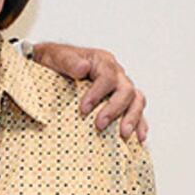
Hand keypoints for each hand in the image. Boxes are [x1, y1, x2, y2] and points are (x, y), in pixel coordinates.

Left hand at [28, 42, 147, 142]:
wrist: (54, 66)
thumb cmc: (55, 62)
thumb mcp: (55, 57)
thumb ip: (68, 61)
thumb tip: (82, 68)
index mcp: (102, 61)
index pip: (108, 77)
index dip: (98, 94)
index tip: (84, 109)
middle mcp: (116, 74)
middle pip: (127, 90)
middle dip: (115, 109)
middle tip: (99, 125)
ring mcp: (121, 88)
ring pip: (137, 100)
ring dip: (133, 119)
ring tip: (124, 135)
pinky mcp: (122, 101)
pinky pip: (137, 111)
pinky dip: (140, 124)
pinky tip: (139, 138)